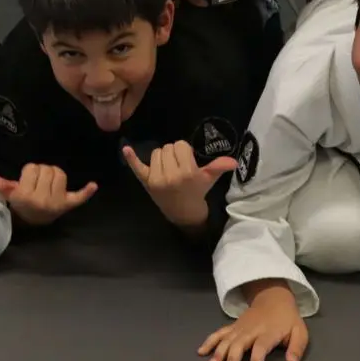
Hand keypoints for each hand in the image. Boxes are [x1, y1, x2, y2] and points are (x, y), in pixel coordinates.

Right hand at [0, 163, 97, 225]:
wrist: (32, 221)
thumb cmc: (21, 204)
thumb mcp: (9, 194)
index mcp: (26, 196)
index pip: (31, 168)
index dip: (29, 172)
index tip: (26, 181)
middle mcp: (42, 200)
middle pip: (46, 169)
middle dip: (41, 172)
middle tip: (37, 183)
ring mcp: (57, 202)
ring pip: (60, 174)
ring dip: (54, 175)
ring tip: (47, 184)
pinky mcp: (68, 205)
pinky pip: (78, 197)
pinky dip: (86, 192)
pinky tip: (93, 185)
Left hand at [122, 140, 236, 229]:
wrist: (184, 215)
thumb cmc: (197, 193)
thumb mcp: (208, 179)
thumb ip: (218, 167)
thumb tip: (233, 161)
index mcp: (186, 172)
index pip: (180, 145)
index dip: (185, 151)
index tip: (188, 160)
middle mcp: (170, 175)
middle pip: (167, 148)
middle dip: (174, 153)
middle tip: (180, 165)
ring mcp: (156, 179)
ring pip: (156, 153)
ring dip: (162, 157)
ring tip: (170, 167)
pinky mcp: (146, 182)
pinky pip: (137, 167)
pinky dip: (131, 158)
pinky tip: (126, 149)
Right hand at [200, 282, 307, 360]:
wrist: (273, 298)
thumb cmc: (287, 320)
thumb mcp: (299, 332)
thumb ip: (297, 348)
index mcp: (269, 332)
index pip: (260, 347)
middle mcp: (252, 329)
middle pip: (239, 343)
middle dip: (232, 358)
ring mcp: (240, 327)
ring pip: (227, 339)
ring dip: (218, 352)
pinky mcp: (233, 326)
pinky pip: (219, 333)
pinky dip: (209, 341)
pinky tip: (201, 351)